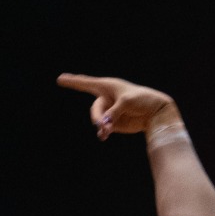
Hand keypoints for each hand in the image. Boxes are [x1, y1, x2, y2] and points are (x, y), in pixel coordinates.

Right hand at [57, 73, 178, 139]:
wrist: (154, 112)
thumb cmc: (142, 99)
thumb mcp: (127, 102)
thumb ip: (114, 112)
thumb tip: (104, 125)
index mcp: (107, 86)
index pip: (86, 83)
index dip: (73, 82)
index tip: (59, 79)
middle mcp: (106, 98)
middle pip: (94, 108)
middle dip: (96, 117)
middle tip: (100, 125)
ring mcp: (109, 111)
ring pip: (98, 119)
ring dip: (101, 126)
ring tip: (105, 132)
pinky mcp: (114, 122)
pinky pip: (104, 127)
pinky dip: (104, 131)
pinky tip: (104, 136)